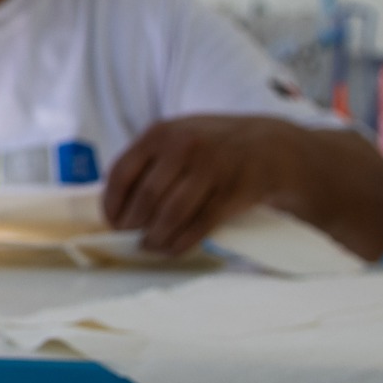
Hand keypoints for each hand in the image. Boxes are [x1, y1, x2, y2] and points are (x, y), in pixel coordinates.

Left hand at [103, 114, 303, 255]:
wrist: (270, 147)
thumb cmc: (212, 146)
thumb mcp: (176, 137)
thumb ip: (147, 159)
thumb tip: (113, 199)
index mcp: (160, 133)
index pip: (121, 172)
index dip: (112, 203)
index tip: (112, 222)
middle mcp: (183, 148)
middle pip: (146, 197)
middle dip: (133, 224)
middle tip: (130, 237)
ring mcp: (210, 169)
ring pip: (172, 214)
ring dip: (156, 237)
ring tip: (150, 246)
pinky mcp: (233, 192)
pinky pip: (199, 225)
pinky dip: (181, 242)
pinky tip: (172, 249)